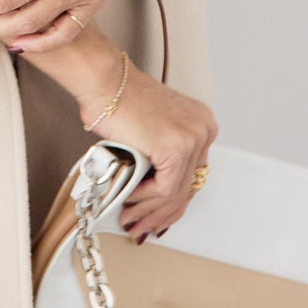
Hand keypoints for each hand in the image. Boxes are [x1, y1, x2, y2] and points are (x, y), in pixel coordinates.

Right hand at [76, 43, 217, 239]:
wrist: (104, 81)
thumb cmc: (116, 98)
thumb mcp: (150, 130)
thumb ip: (158, 158)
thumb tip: (150, 192)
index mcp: (200, 123)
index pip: (193, 175)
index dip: (173, 202)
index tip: (158, 217)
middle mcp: (203, 129)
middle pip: (188, 187)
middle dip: (162, 213)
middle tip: (143, 227)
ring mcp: (193, 138)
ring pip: (176, 192)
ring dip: (150, 211)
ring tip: (131, 219)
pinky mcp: (177, 148)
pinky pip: (165, 188)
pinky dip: (145, 199)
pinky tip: (130, 201)